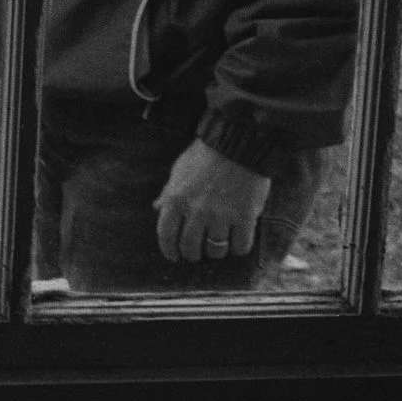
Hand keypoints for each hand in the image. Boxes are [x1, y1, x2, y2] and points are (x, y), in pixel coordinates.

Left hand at [153, 139, 274, 262]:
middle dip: (192, 254)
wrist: (237, 144)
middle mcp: (196, 211)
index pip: (166, 235)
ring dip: (215, 251)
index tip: (173, 256)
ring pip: (215, 250)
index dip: (169, 250)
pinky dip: (238, 248)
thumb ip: (168, 192)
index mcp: (176, 199)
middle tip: (197, 252)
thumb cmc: (205, 156)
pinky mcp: (244, 217)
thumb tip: (157, 208)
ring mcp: (221, 216)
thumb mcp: (178, 170)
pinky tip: (237, 242)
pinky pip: (241, 246)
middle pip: (190, 247)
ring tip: (218, 244)